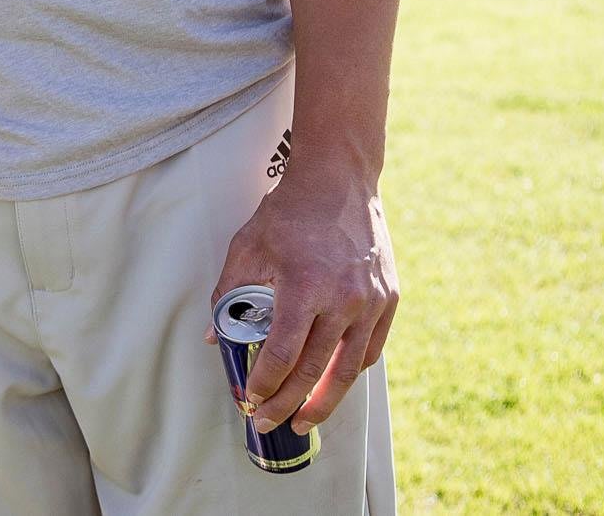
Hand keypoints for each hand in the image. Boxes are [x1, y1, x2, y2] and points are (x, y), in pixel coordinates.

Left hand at [209, 165, 398, 432]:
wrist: (339, 180)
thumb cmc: (287, 213)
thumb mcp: (247, 247)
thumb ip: (229, 295)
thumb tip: (214, 337)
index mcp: (305, 287)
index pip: (284, 355)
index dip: (265, 384)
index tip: (249, 399)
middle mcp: (343, 299)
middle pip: (315, 371)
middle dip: (288, 405)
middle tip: (268, 424)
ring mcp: (371, 301)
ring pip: (348, 369)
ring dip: (324, 401)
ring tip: (304, 421)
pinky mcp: (389, 299)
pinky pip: (370, 349)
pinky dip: (350, 372)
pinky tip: (332, 384)